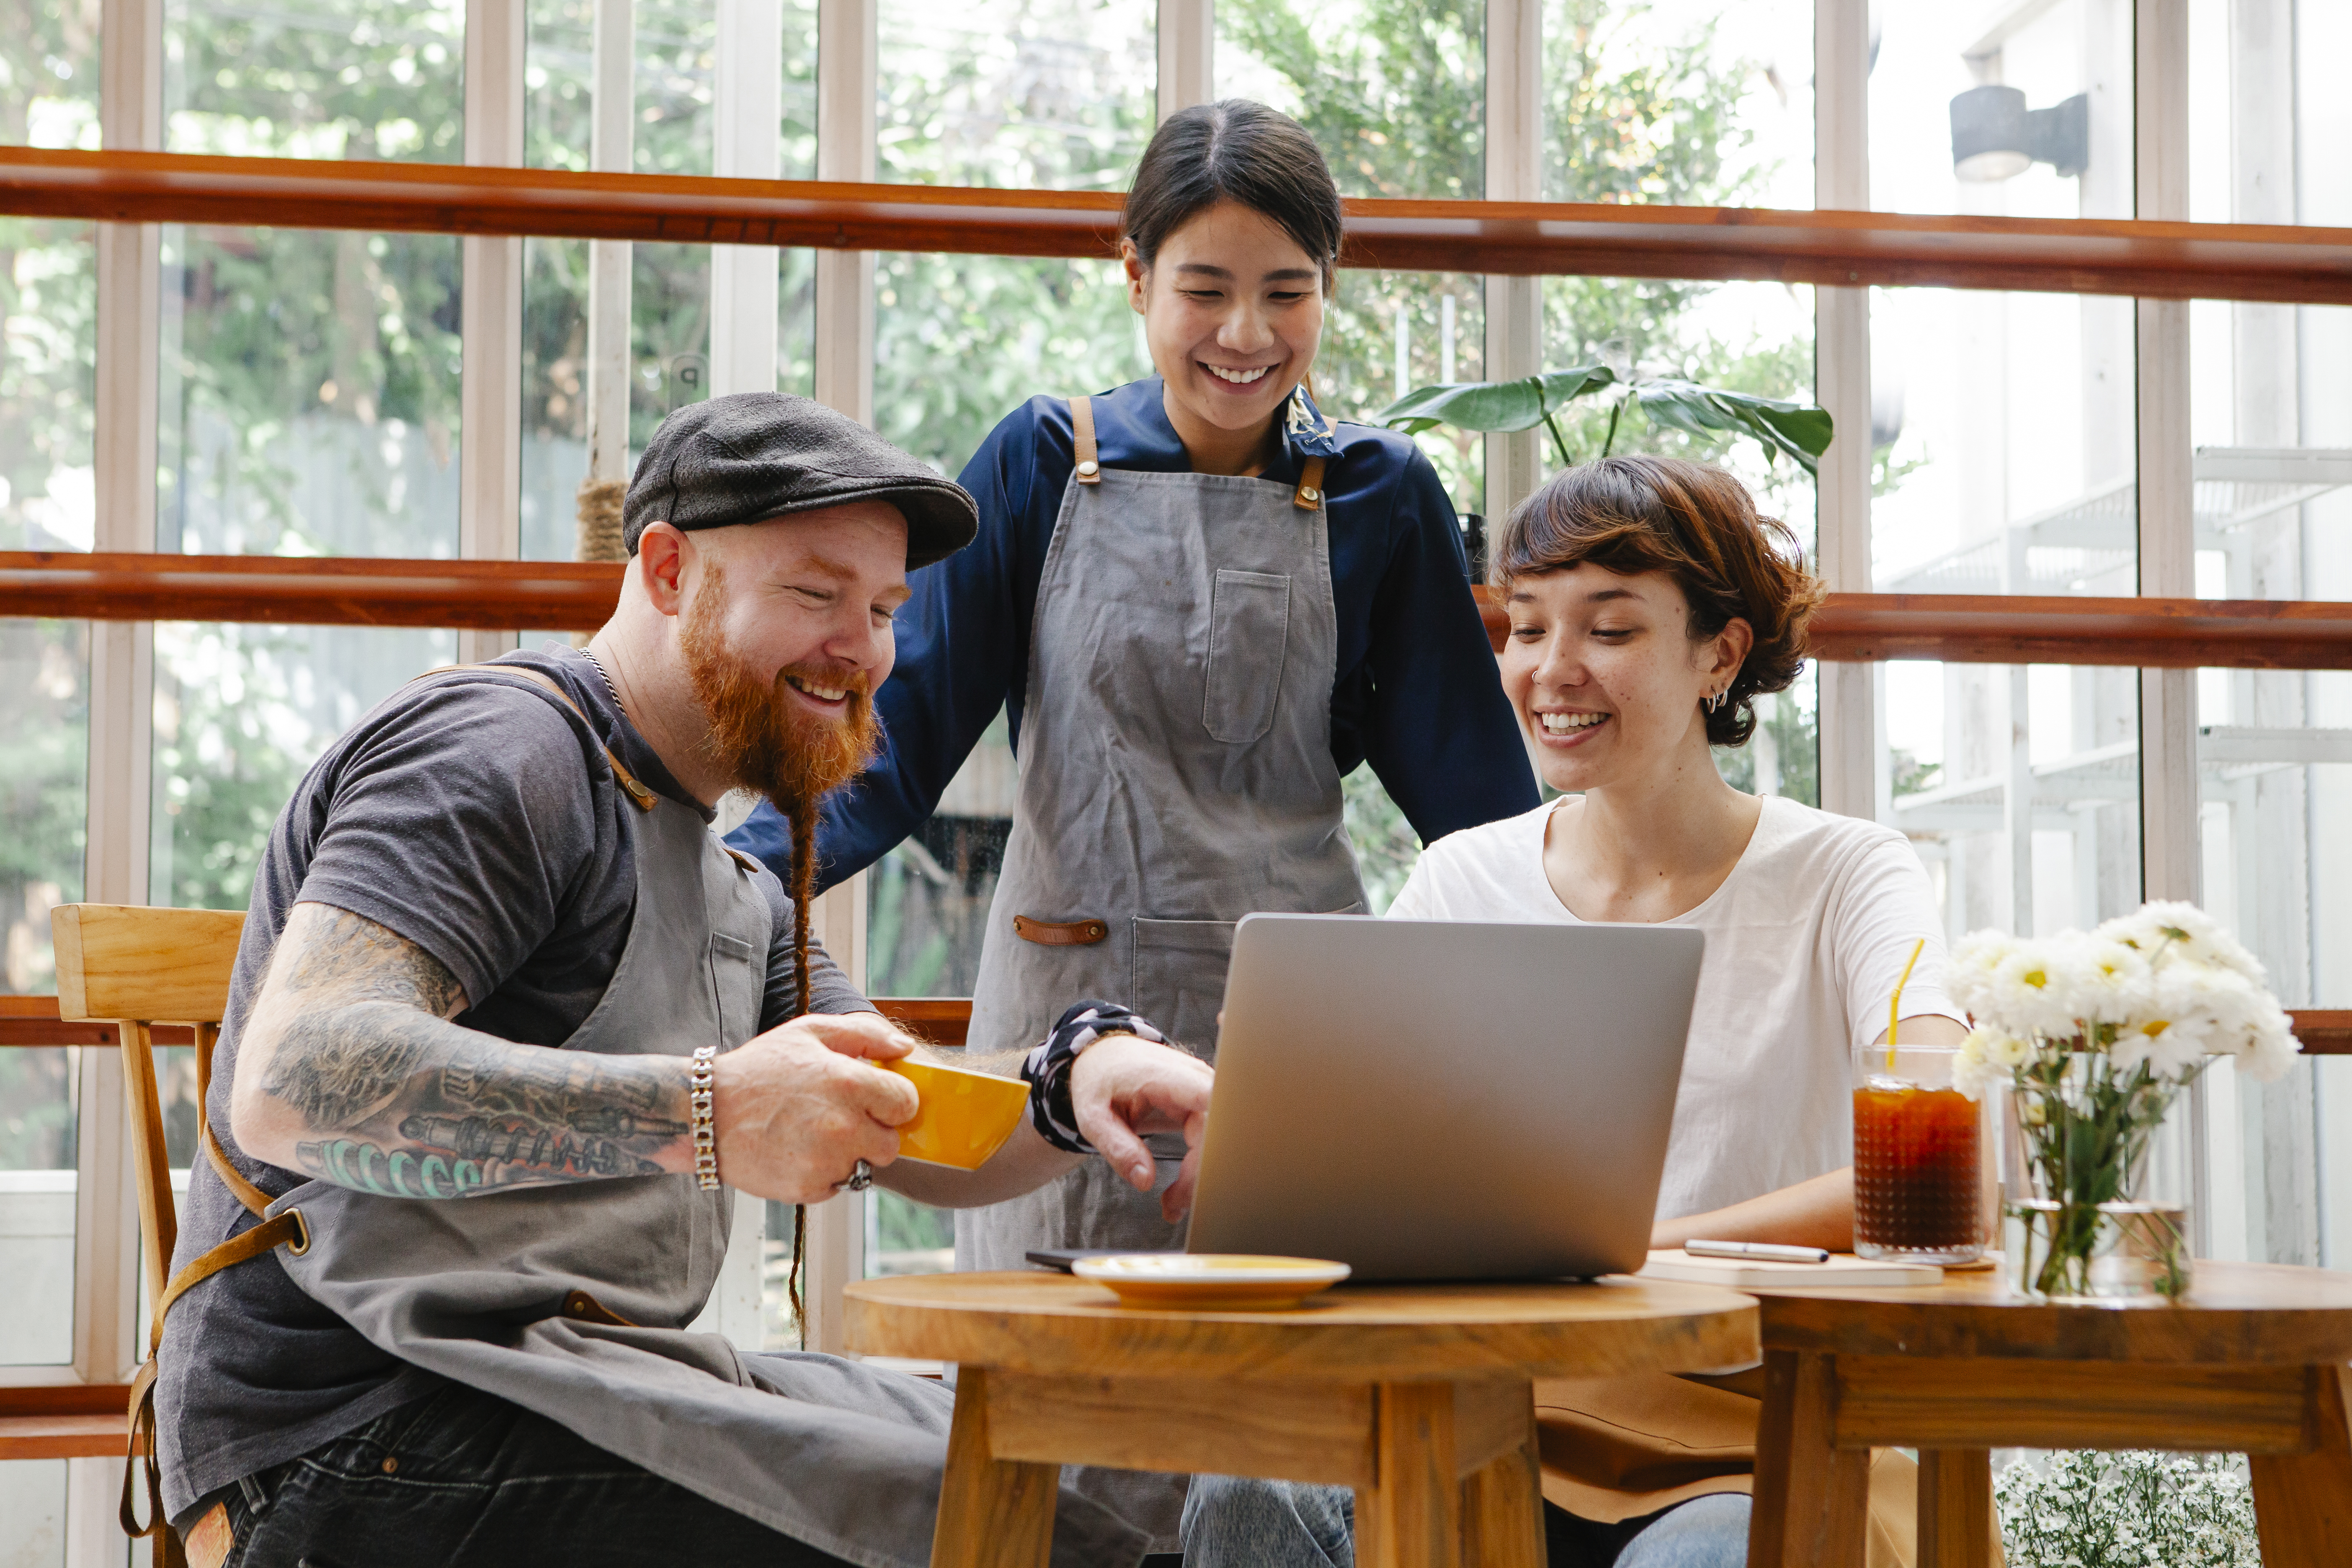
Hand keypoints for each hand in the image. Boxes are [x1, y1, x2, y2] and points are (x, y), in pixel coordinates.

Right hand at [710, 1013, 920, 1203]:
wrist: (705, 1114)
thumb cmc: (759, 1069)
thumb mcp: (809, 1032)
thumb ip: (865, 1034)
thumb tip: (905, 1048)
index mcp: (851, 1083)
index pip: (906, 1103)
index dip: (892, 1100)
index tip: (873, 1099)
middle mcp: (845, 1127)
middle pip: (890, 1145)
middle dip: (872, 1133)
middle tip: (840, 1119)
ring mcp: (826, 1161)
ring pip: (862, 1168)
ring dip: (846, 1155)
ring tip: (810, 1133)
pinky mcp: (807, 1189)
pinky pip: (834, 1185)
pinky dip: (821, 1173)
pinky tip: (795, 1151)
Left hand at [1069, 1034, 1214, 1221]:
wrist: (1104, 1057)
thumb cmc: (1098, 1082)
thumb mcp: (1092, 1116)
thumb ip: (1116, 1146)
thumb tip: (1145, 1180)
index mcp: (1163, 1075)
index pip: (1208, 1100)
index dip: (1215, 1137)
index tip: (1203, 1176)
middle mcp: (1192, 1079)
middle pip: (1215, 1129)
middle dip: (1199, 1173)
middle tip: (1172, 1206)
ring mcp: (1201, 1090)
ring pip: (1218, 1138)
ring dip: (1200, 1174)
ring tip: (1172, 1203)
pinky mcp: (1203, 1103)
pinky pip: (1212, 1138)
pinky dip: (1198, 1166)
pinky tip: (1180, 1189)